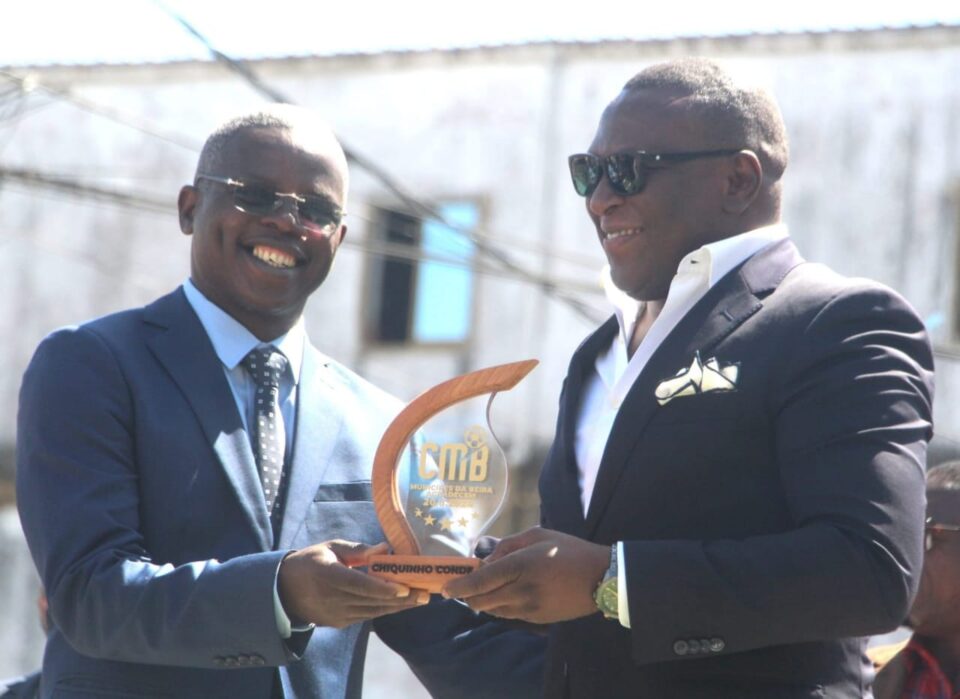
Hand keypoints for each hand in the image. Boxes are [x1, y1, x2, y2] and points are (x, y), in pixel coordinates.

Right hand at [278, 541, 428, 628]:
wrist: (284, 591)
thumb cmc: (311, 561)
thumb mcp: (330, 547)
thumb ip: (358, 550)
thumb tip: (385, 548)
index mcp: (328, 575)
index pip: (359, 585)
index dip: (383, 588)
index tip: (405, 588)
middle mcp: (332, 599)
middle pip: (371, 601)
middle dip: (401, 599)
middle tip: (425, 594)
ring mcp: (336, 614)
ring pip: (372, 612)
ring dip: (398, 606)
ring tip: (421, 599)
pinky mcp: (339, 623)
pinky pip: (366, 616)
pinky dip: (385, 609)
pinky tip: (402, 604)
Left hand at [442, 527, 609, 623]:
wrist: (600, 578)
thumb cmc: (568, 550)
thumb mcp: (538, 535)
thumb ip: (507, 545)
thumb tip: (485, 558)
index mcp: (521, 565)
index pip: (480, 581)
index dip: (459, 586)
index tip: (444, 588)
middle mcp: (522, 590)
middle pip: (480, 601)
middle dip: (467, 595)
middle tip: (465, 584)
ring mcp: (529, 608)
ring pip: (492, 610)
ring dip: (484, 600)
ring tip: (491, 585)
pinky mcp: (536, 619)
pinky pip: (508, 614)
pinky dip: (500, 605)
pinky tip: (509, 592)